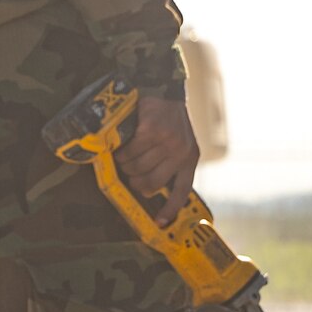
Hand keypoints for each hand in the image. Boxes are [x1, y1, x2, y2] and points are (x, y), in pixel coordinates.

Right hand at [120, 97, 199, 224]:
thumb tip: (150, 187)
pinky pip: (129, 152)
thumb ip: (170, 162)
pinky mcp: (151, 132)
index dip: (170, 209)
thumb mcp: (178, 141)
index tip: (159, 222)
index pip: (182, 190)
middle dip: (135, 181)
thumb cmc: (167, 118)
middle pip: (151, 183)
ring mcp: (167, 142)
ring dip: (126, 164)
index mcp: (190, 158)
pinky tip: (122, 145)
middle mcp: (181, 152)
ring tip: (125, 156)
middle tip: (130, 174)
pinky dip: (121, 151)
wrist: (162, 89)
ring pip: (137, 168)